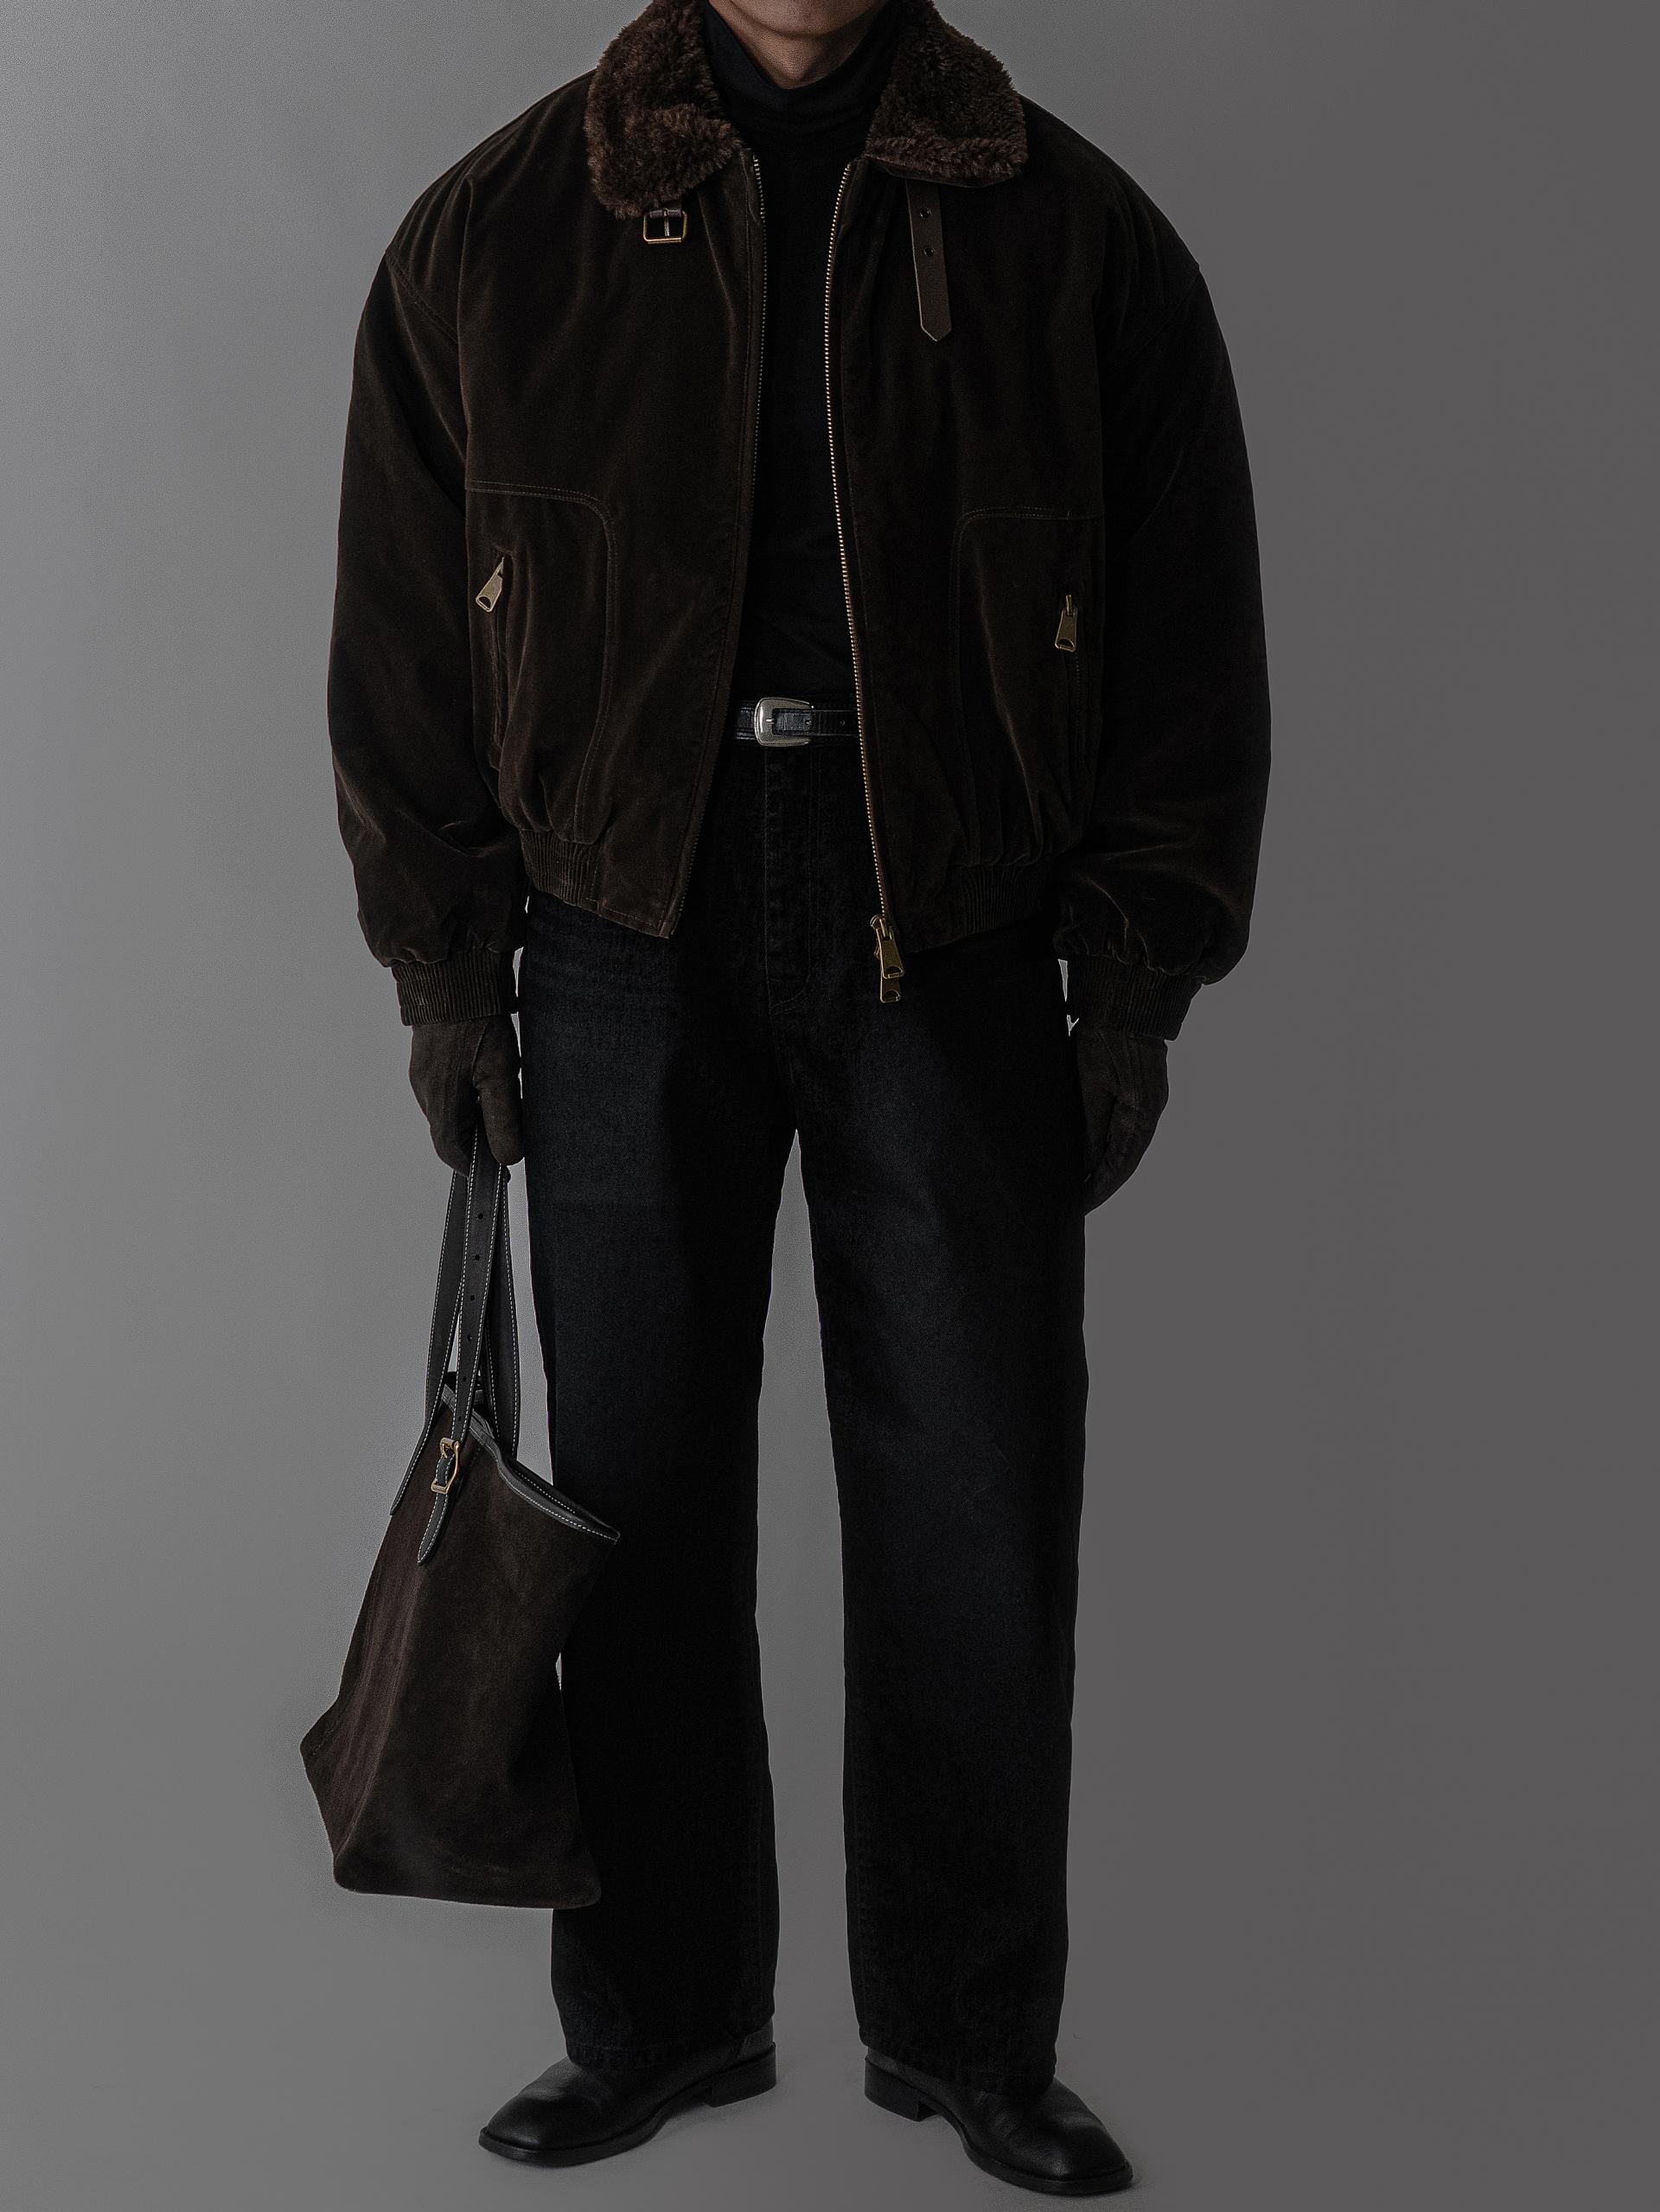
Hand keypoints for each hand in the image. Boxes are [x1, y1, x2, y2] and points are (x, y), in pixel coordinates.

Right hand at [408, 1015, 524, 1172]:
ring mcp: (423, 1073)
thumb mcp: (500, 1074)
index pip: (450, 1152)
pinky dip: (466, 1095)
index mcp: (440, 1102)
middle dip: (477, 1139)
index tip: (498, 1170)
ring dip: (473, 1114)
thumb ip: (503, 1119)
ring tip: (502, 1100)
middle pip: (449, 1132)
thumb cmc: (477, 1023)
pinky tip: (486, 1079)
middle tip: (508, 1134)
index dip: (474, 1166)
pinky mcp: (427, 1058)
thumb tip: (506, 1158)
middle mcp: (424, 1091)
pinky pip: (445, 1088)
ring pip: (448, 1109)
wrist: (455, 977)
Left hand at [1074, 1024, 1169, 1211]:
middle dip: (1102, 1183)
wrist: (1125, 999)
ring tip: (1082, 1183)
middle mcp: (1150, 1112)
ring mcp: (1150, 1101)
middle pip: (1126, 1160)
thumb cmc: (1103, 1038)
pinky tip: (1094, 1152)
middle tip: (1077, 1202)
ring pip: (1127, 1145)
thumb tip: (1086, 1165)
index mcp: (1140, 1114)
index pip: (1120, 1166)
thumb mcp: (1090, 1084)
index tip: (1080, 1206)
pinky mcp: (1143, 1089)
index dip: (1100, 1188)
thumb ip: (1091, 1126)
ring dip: (1106, 1166)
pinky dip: (1110, 1145)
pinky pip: (1127, 1128)